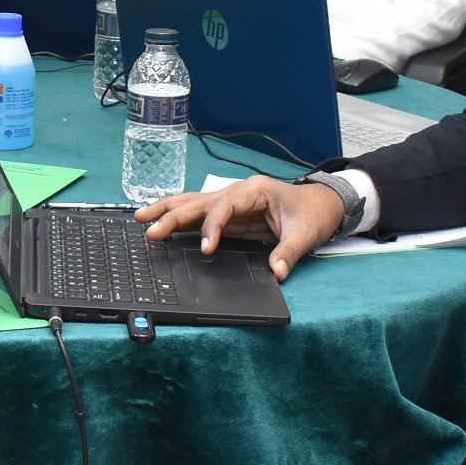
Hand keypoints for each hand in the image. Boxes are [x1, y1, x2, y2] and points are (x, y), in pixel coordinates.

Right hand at [134, 173, 343, 279]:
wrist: (324, 204)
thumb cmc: (314, 215)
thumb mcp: (306, 235)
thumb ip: (288, 253)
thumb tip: (276, 273)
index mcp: (255, 191)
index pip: (224, 206)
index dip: (211, 227)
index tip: (206, 249)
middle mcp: (239, 192)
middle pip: (200, 201)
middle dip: (174, 215)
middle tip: (150, 229)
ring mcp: (232, 201)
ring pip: (194, 203)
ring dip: (168, 211)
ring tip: (141, 219)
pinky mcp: (230, 213)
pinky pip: (201, 213)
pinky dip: (180, 218)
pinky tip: (161, 221)